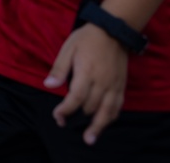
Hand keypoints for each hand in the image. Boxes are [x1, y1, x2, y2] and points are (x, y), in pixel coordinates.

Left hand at [44, 23, 127, 145]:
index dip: (66, 110)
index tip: (57, 116)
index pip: (76, 98)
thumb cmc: (87, 39)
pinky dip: (110, 117)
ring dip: (97, 126)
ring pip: (107, 112)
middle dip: (75, 116)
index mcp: (87, 72)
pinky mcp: (121, 86)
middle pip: (90, 107)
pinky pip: (118, 106)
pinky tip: (104, 124)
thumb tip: (48, 85)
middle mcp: (102, 82)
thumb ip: (59, 68)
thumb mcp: (68, 48)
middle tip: (62, 121)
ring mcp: (114, 85)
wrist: (113, 31)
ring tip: (89, 139)